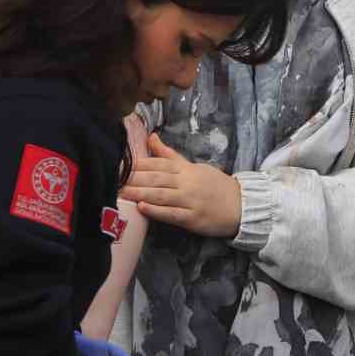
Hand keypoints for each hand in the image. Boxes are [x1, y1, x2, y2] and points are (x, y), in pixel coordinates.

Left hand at [121, 133, 242, 237]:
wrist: (241, 205)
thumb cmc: (214, 186)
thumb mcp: (193, 167)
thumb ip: (170, 155)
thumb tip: (151, 137)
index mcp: (186, 169)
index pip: (158, 163)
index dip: (137, 164)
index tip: (119, 165)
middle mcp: (186, 182)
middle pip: (156, 178)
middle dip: (133, 179)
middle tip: (113, 179)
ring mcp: (190, 200)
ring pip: (161, 195)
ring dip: (140, 193)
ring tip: (121, 193)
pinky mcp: (193, 218)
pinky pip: (172, 214)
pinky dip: (157, 211)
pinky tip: (142, 208)